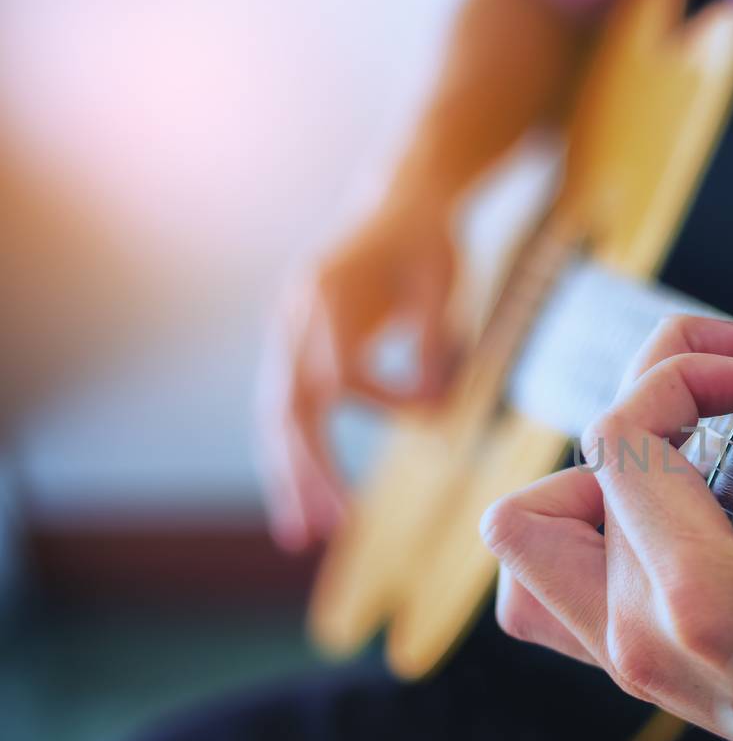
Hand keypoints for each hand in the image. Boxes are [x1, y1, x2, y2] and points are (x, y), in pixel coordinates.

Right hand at [256, 184, 458, 550]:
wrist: (398, 203)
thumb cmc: (429, 242)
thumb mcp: (446, 283)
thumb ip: (437, 341)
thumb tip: (435, 411)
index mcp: (330, 292)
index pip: (342, 370)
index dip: (388, 398)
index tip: (437, 406)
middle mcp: (295, 313)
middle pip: (292, 404)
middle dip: (310, 469)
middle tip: (332, 528)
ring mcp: (285, 328)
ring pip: (277, 415)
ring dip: (289, 477)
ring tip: (299, 536)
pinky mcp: (291, 344)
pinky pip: (284, 408)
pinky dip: (290, 455)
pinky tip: (300, 502)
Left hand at [481, 256, 732, 740]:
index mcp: (699, 598)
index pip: (621, 435)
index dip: (684, 368)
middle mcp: (642, 638)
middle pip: (573, 469)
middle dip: (651, 400)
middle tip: (731, 393)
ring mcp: (632, 663)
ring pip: (524, 546)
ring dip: (584, 481)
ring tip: (678, 460)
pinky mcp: (640, 672)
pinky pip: (543, 601)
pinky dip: (575, 541)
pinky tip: (661, 514)